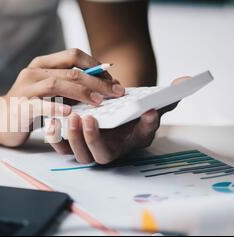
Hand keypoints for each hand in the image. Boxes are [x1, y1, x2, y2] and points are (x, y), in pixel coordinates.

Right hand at [0, 49, 123, 146]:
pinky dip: (55, 108)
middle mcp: (33, 72)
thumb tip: (101, 88)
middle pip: (70, 71)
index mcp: (42, 64)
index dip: (96, 66)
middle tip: (116, 92)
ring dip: (82, 92)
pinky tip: (70, 113)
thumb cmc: (28, 106)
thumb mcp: (49, 92)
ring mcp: (25, 88)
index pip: (74, 55)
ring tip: (99, 102)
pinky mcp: (21, 106)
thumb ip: (69, 87)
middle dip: (97, 81)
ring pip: (57, 84)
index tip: (113, 81)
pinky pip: (40, 105)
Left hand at [47, 77, 189, 163]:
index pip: (134, 141)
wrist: (110, 111)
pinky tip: (53, 120)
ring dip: (73, 137)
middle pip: (96, 154)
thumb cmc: (129, 112)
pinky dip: (55, 136)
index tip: (145, 113)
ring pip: (77, 152)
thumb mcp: (149, 105)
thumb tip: (185, 81)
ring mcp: (86, 148)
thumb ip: (166, 98)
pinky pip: (60, 145)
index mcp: (127, 143)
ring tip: (72, 116)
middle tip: (89, 119)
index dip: (142, 128)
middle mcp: (105, 150)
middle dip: (91, 138)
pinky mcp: (69, 142)